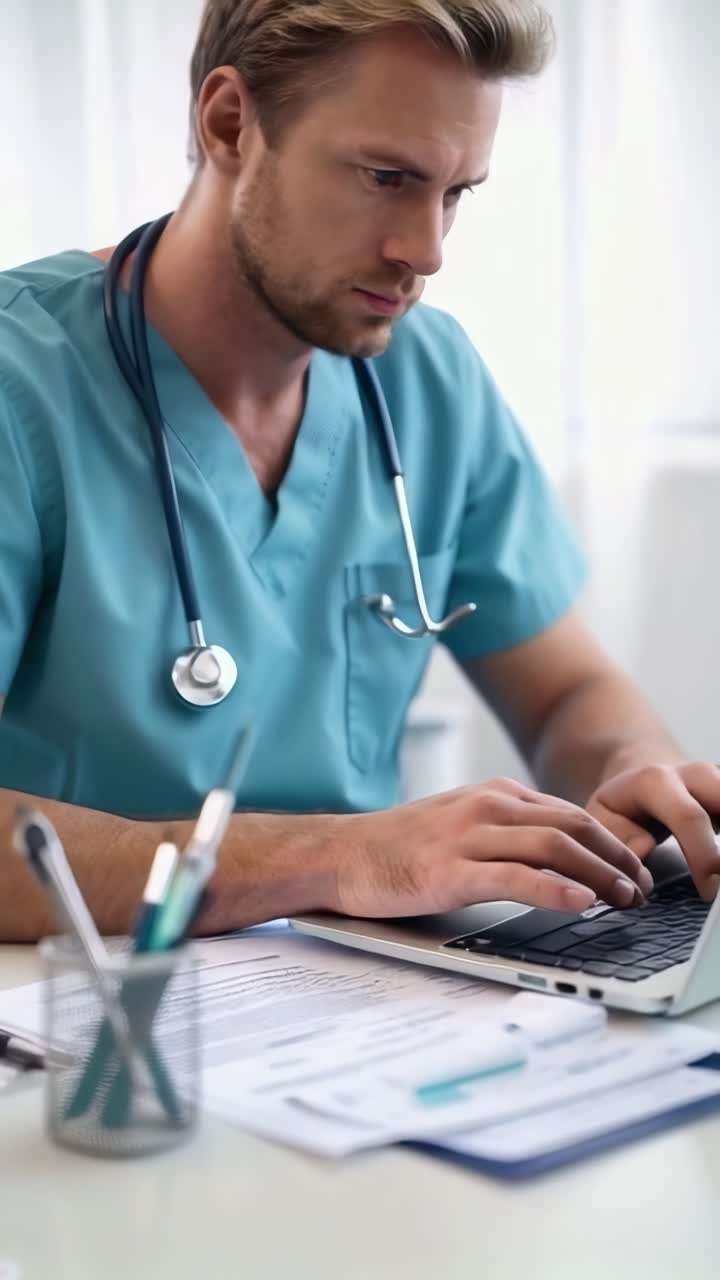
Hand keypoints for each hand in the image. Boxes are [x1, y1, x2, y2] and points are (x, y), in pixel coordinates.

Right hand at [329, 778, 653, 918]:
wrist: (339, 855)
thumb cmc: (396, 847)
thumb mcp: (459, 824)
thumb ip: (504, 832)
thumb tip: (557, 860)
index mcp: (493, 796)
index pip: (570, 814)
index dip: (611, 843)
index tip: (633, 870)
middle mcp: (486, 808)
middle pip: (574, 826)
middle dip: (617, 858)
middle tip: (642, 888)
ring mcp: (468, 837)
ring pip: (554, 847)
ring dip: (600, 874)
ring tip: (626, 898)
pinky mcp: (451, 871)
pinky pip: (516, 877)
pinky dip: (556, 890)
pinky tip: (580, 903)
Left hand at [586, 762, 719, 899]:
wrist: (644, 772)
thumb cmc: (625, 804)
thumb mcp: (605, 819)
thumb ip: (621, 843)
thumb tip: (644, 867)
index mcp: (656, 782)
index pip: (689, 817)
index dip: (704, 855)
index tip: (710, 891)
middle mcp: (695, 774)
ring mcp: (719, 778)